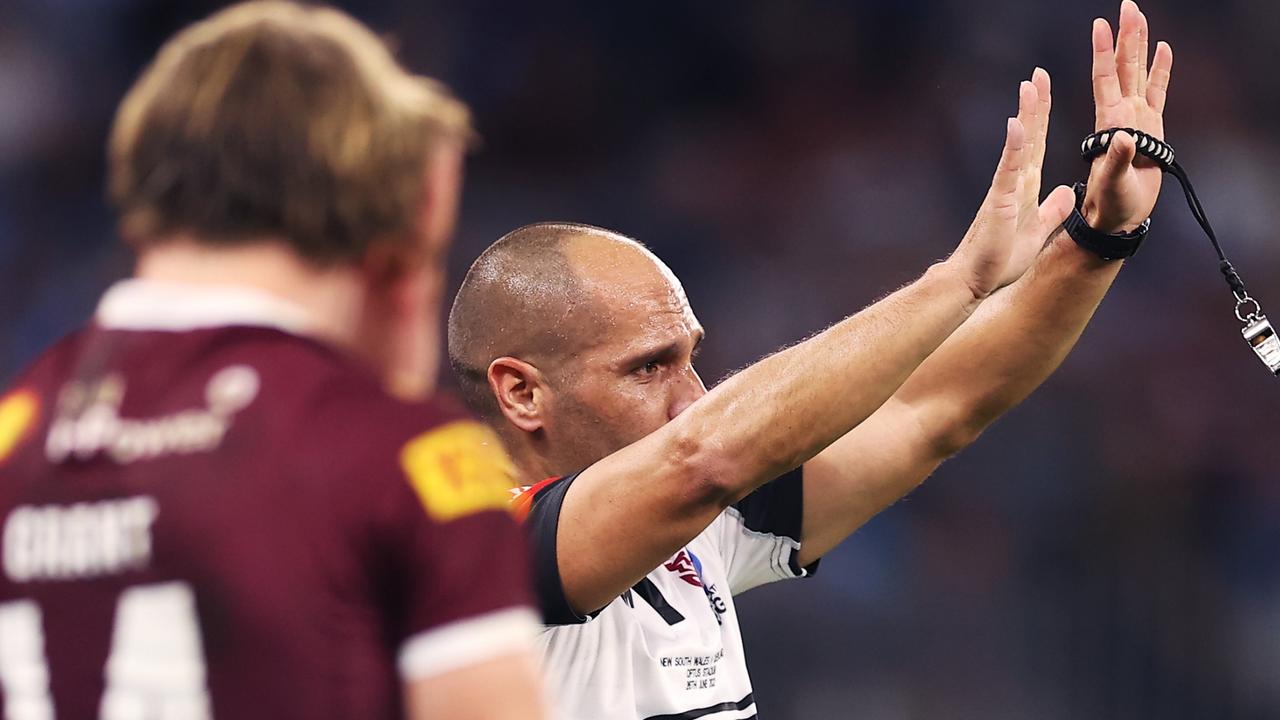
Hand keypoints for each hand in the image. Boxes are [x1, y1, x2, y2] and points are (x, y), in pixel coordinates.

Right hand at [950, 72, 1074, 297]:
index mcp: (1025, 188)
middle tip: (1038, 74)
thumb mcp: (1038, 231)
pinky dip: (1013, 146)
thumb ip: (1052, 210)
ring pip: (1019, 145)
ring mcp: (1005, 189)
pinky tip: (1017, 124)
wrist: (975, 280)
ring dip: (1026, 115)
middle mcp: (1014, 182)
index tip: (1044, 91)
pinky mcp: (999, 201)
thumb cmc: (999, 260)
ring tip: (1029, 86)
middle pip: (1028, 136)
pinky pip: (1008, 169)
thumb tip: (1069, 192)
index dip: (1043, 118)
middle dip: (1035, 104)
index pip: (1037, 145)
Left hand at [1081, 0, 1173, 232]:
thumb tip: (1123, 138)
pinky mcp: (1150, 127)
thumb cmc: (1108, 205)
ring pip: (1138, 74)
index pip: (1104, 79)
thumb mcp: (1112, 185)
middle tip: (1127, 5)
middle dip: (1125, 36)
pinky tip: (1164, 49)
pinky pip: (1157, 91)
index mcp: (1109, 123)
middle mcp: (1121, 115)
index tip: (1099, 24)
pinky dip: (1161, 70)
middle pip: (1123, 67)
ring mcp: (1135, 118)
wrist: (1117, 217)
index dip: (1102, 52)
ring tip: (1141, 16)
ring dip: (1140, 46)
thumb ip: (1117, 162)